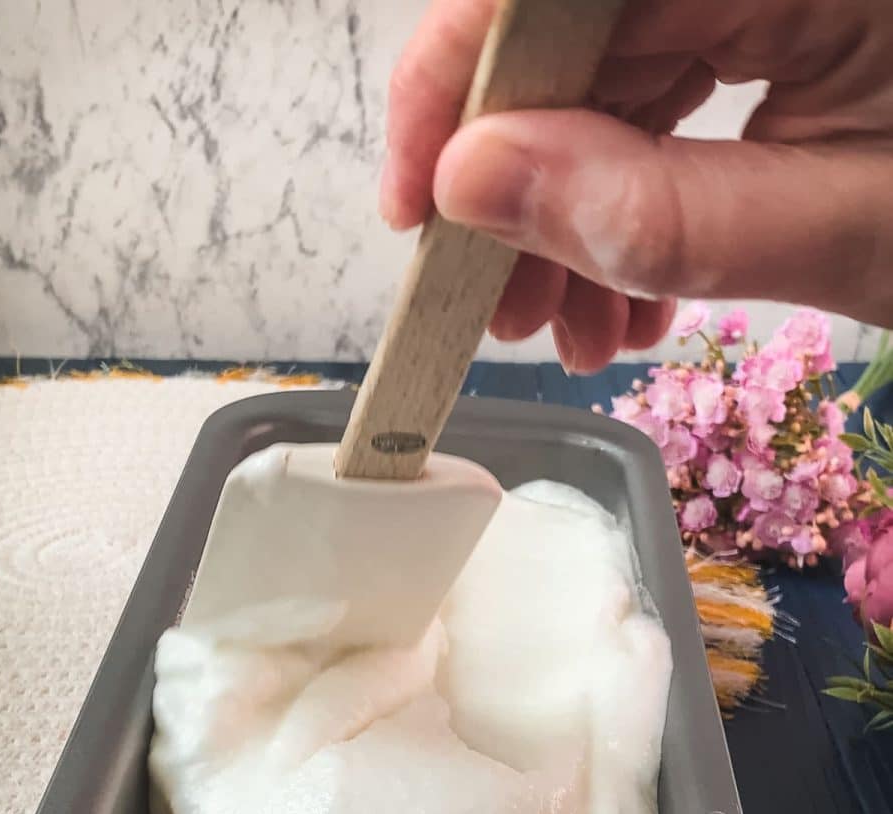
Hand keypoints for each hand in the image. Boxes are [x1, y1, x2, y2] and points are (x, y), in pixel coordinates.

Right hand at [380, 0, 892, 370]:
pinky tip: (634, 290)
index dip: (456, 76)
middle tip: (501, 310)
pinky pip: (666, 92)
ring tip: (577, 330)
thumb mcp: (846, 232)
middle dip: (519, 181)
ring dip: (574, 209)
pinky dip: (634, 196)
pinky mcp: (785, 12)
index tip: (418, 205)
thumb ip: (654, 210)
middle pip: (573, 26)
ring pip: (611, 72)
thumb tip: (471, 184)